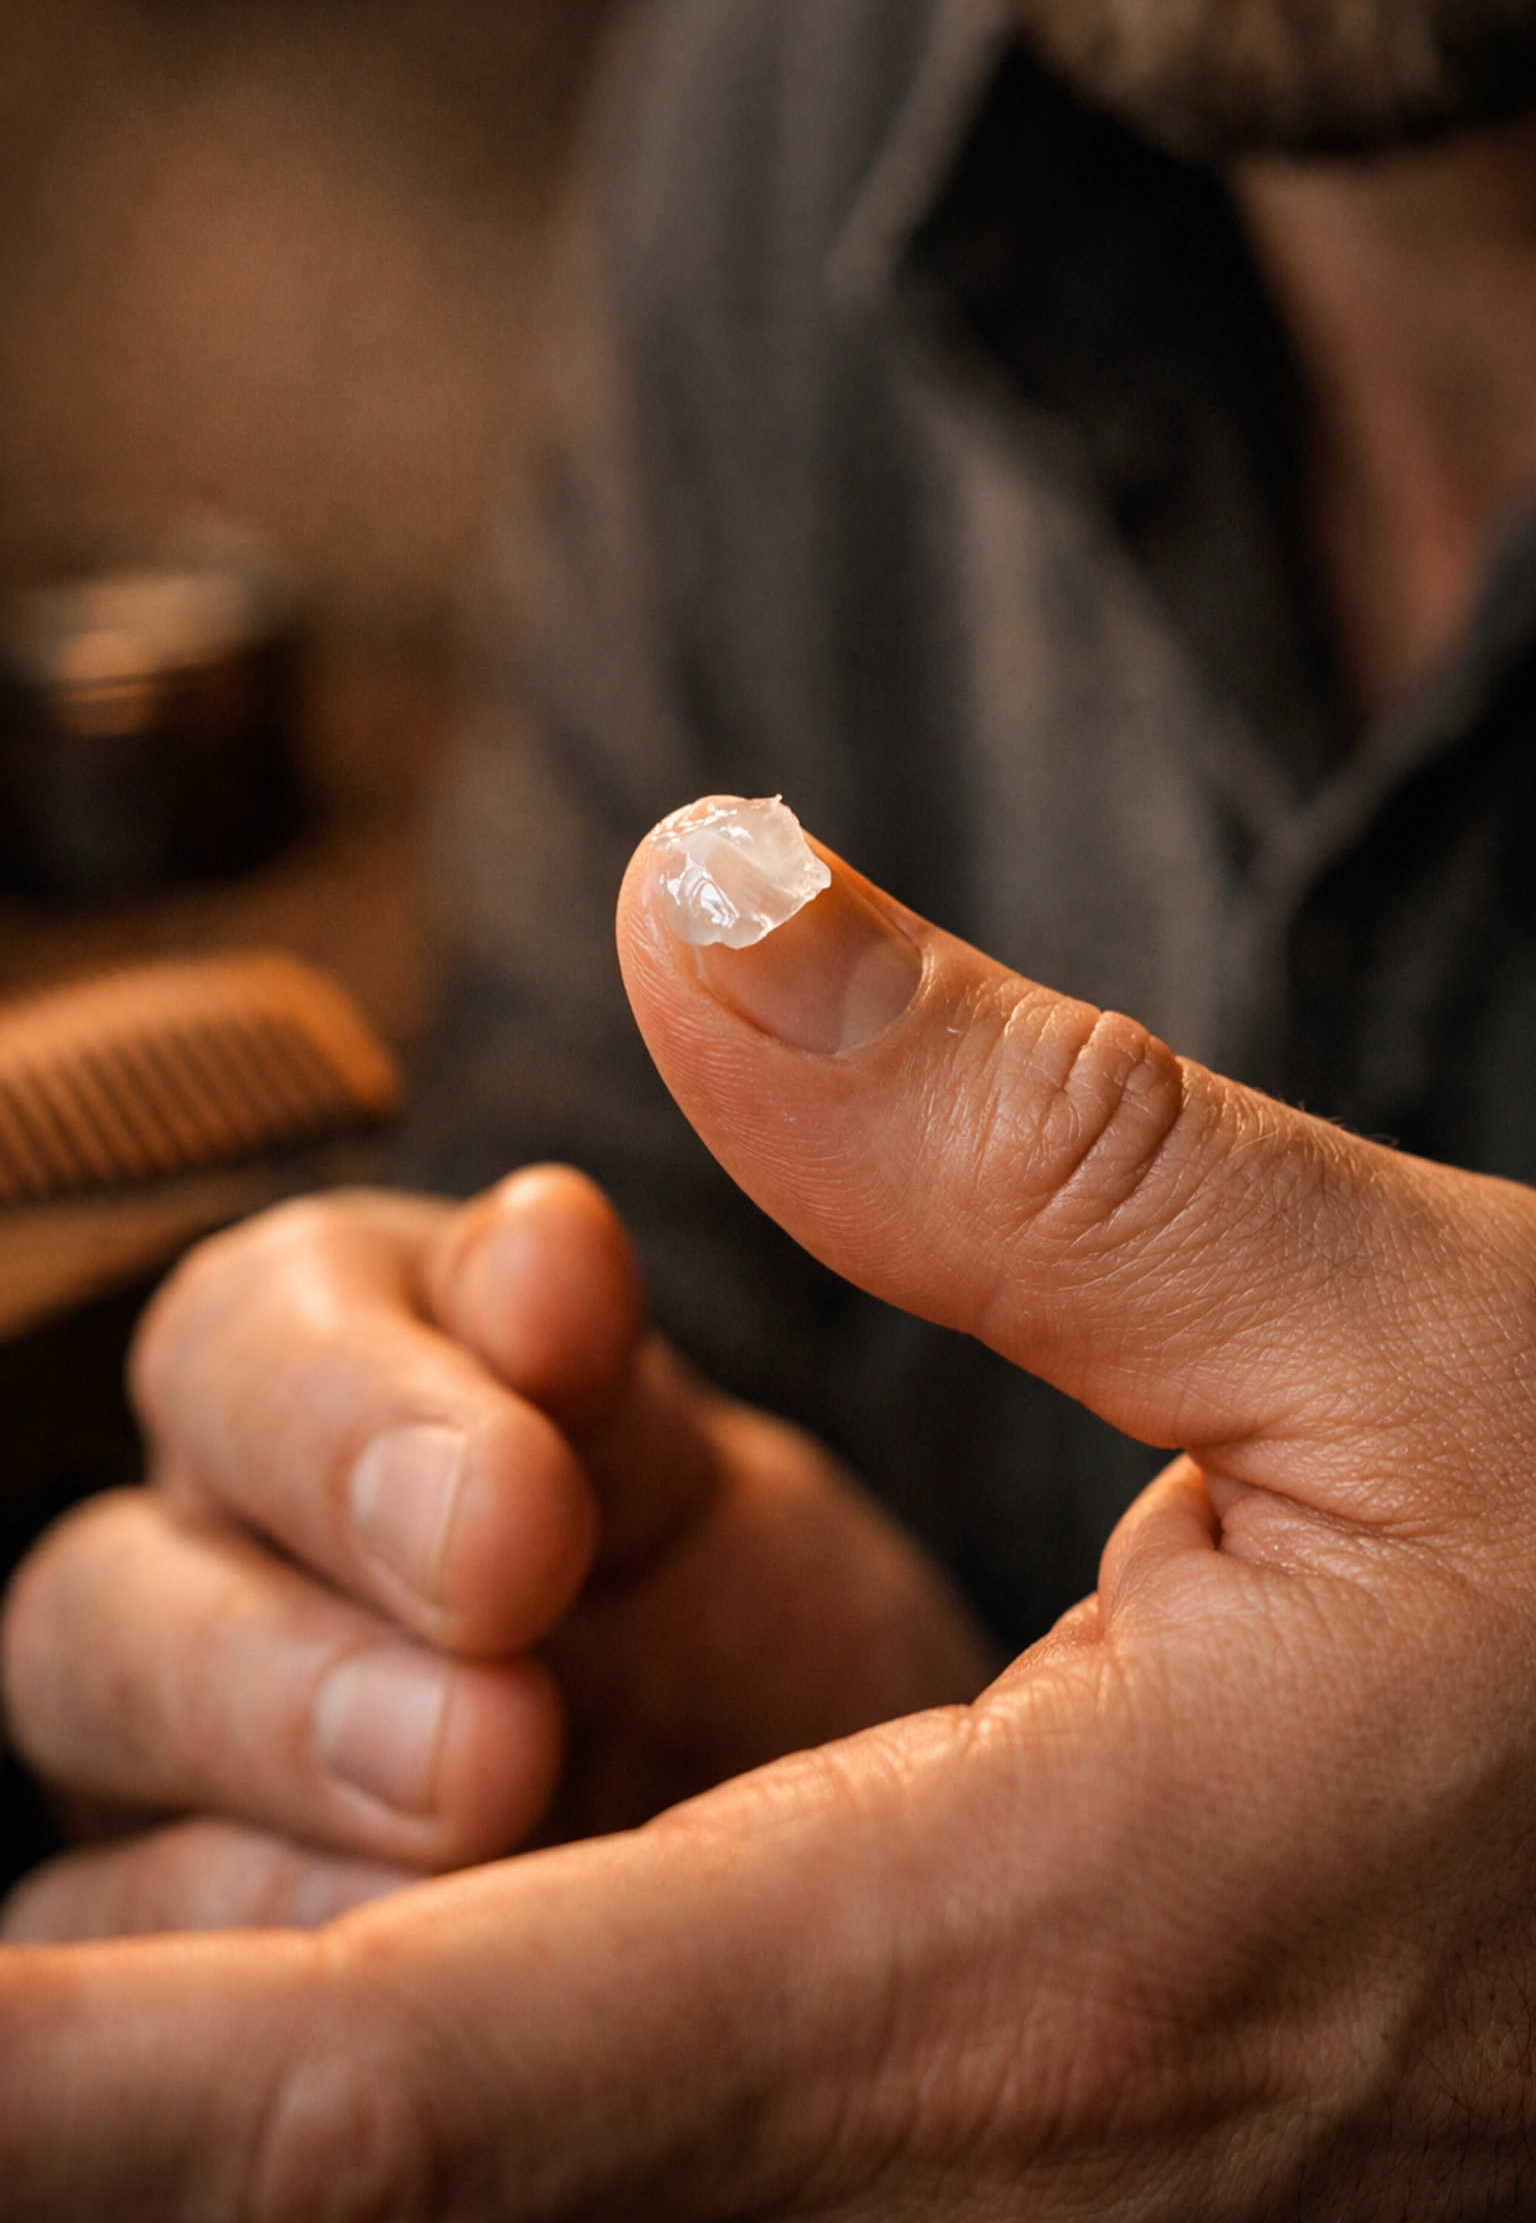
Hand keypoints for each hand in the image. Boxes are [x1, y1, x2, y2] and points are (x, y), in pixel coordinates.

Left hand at [5, 825, 1535, 2216]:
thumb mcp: (1402, 1322)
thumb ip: (1020, 1138)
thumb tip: (698, 903)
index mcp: (1020, 1949)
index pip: (425, 2081)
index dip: (98, 2084)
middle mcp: (962, 2152)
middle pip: (399, 2182)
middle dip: (139, 2062)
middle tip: (59, 1878)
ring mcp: (991, 2205)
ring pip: (516, 2188)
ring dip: (284, 2057)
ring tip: (212, 1854)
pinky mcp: (1019, 2167)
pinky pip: (655, 2155)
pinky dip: (470, 2064)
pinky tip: (441, 1887)